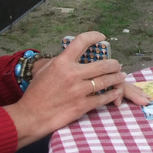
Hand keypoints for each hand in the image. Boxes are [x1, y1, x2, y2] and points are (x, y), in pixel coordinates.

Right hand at [5, 30, 141, 146]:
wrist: (31, 116)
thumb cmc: (36, 93)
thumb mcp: (44, 70)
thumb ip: (60, 61)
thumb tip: (72, 55)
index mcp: (62, 62)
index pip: (82, 42)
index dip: (94, 36)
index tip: (101, 37)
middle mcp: (72, 74)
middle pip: (103, 64)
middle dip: (114, 64)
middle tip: (117, 65)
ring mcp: (79, 91)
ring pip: (107, 81)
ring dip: (117, 78)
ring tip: (120, 76)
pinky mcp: (82, 106)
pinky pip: (103, 98)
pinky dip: (112, 94)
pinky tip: (115, 92)